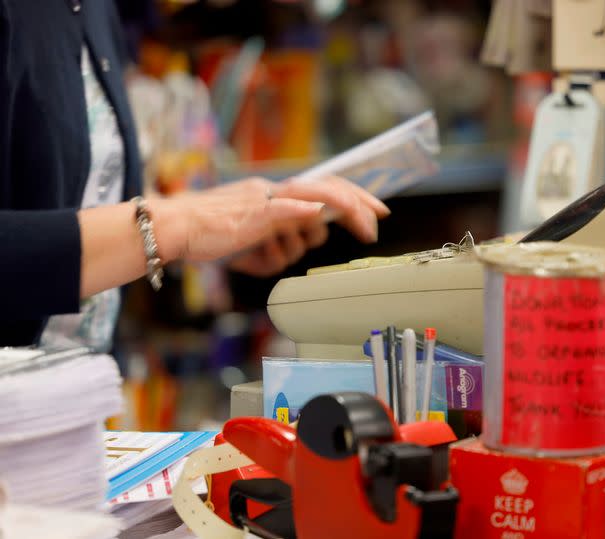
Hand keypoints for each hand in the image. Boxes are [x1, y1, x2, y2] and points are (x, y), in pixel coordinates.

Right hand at [153, 176, 389, 276]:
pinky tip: (316, 212)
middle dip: (359, 206)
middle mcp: (275, 192)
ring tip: (258, 254)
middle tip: (379, 223)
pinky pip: (282, 208)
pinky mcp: (252, 214)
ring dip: (291, 247)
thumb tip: (313, 231)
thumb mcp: (257, 234)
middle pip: (329, 190)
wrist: (174, 227)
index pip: (325, 188)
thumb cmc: (211, 235)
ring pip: (306, 220)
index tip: (378, 211)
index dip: (355, 196)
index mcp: (276, 194)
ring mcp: (265, 200)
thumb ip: (285, 231)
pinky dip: (300, 209)